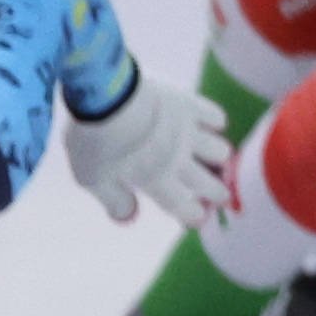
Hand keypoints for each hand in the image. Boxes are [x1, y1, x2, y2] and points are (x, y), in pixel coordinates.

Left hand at [65, 69, 205, 224]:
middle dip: (218, 194)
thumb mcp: (93, 179)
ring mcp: (186, 131)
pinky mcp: (188, 104)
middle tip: (222, 197)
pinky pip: (216, 117)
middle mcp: (178, 159)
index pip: (183, 206)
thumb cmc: (94, 141)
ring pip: (220, 152)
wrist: (104, 96)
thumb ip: (114, 201)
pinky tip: (212, 125)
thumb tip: (129, 218)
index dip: (193, 216)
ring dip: (219, 159)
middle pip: (209, 183)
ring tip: (216, 160)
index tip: (200, 219)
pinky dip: (217, 123)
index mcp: (155, 180)